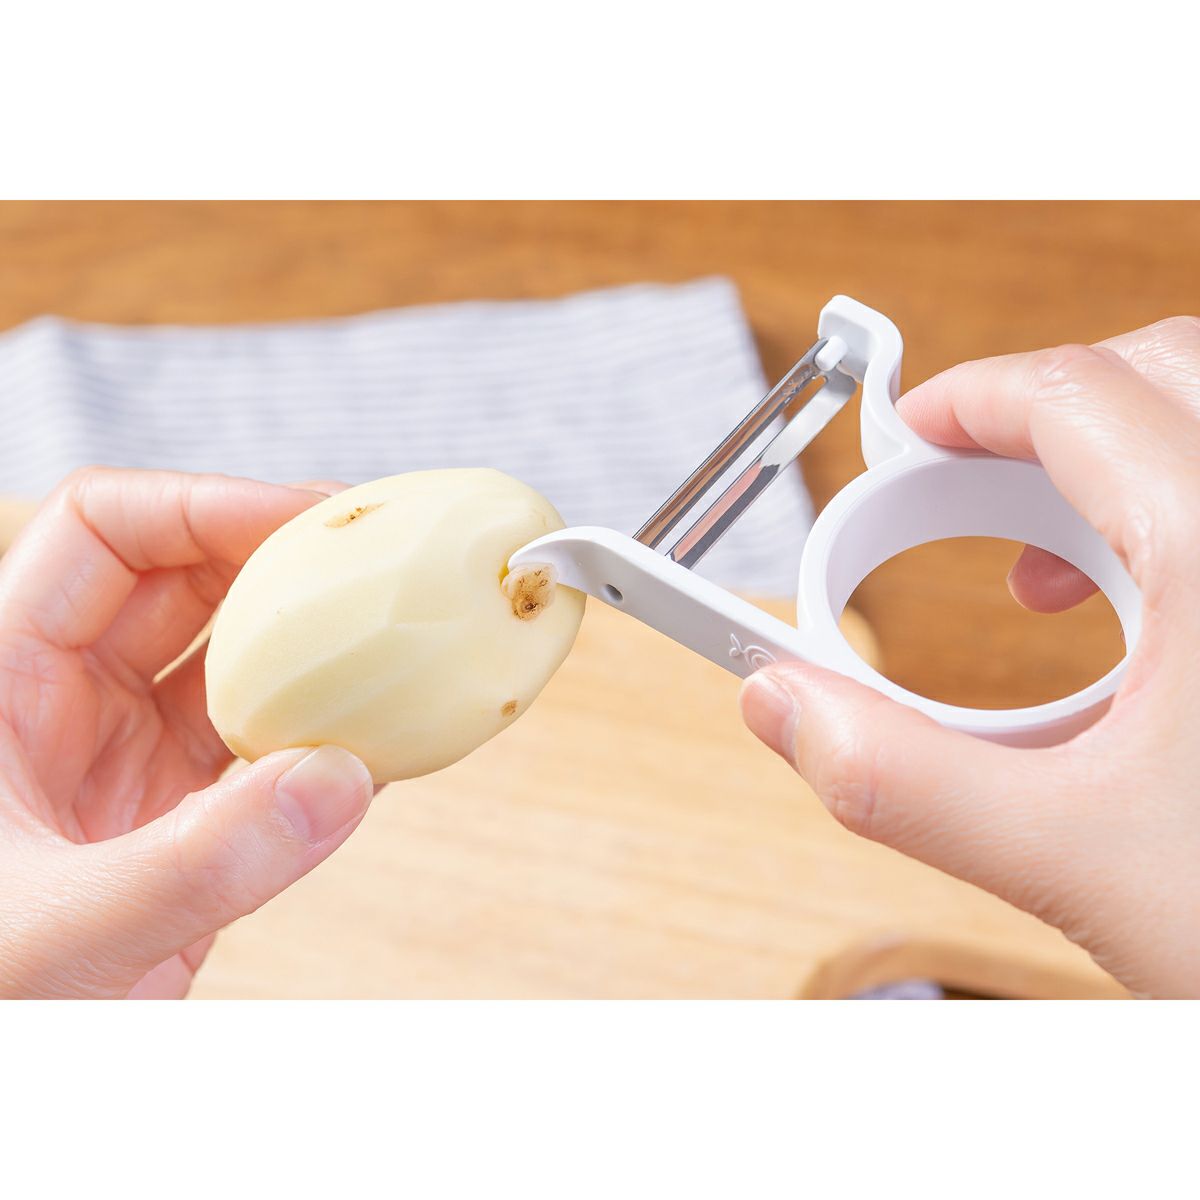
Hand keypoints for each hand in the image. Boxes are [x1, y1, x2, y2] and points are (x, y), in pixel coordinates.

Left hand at [0, 469, 373, 997]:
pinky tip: (393, 732)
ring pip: (241, 667)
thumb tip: (339, 780)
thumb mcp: (56, 931)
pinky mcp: (188, 832)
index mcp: (7, 683)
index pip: (102, 532)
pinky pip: (273, 759)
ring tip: (403, 628)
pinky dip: (334, 740)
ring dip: (319, 647)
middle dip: (284, 558)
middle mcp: (74, 707)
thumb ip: (196, 862)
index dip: (203, 505)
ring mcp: (134, 768)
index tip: (306, 520)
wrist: (11, 1075)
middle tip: (383, 557)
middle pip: (188, 582)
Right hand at [741, 316, 1199, 997]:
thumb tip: (781, 705)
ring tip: (1038, 582)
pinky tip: (1135, 621)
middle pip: (1156, 374)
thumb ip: (899, 778)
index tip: (902, 434)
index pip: (1074, 394)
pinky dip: (1167, 517)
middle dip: (1038, 417)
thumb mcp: (1071, 857)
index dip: (968, 399)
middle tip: (958, 495)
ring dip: (1106, 467)